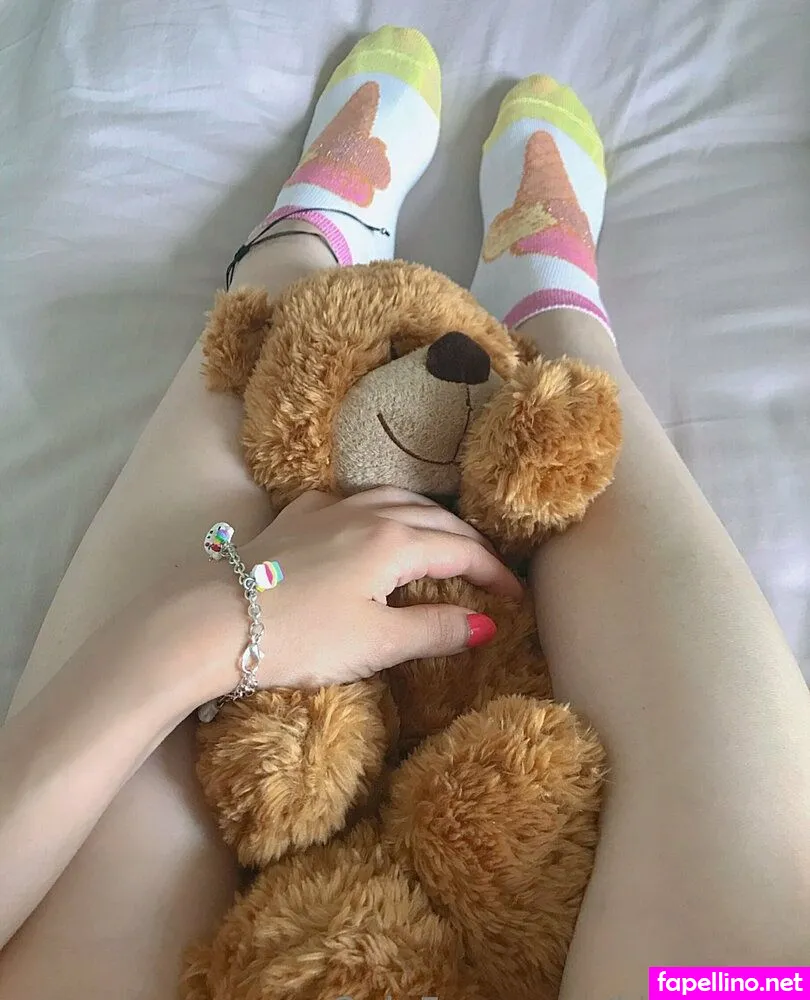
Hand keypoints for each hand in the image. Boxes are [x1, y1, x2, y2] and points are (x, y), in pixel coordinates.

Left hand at [206, 487, 521, 694]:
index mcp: (394, 542)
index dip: (493, 572)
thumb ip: (434, 630)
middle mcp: (367, 512)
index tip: (514, 597)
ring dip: (428, 519)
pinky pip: (350, 500)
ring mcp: (327, 509)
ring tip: (443, 538)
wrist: (212, 618)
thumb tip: (485, 625)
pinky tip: (368, 520)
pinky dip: (377, 508)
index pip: (461, 550)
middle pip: (434, 519)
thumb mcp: (375, 643)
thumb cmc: (300, 635)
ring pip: (394, 500)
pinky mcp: (294, 517)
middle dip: (469, 543)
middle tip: (490, 570)